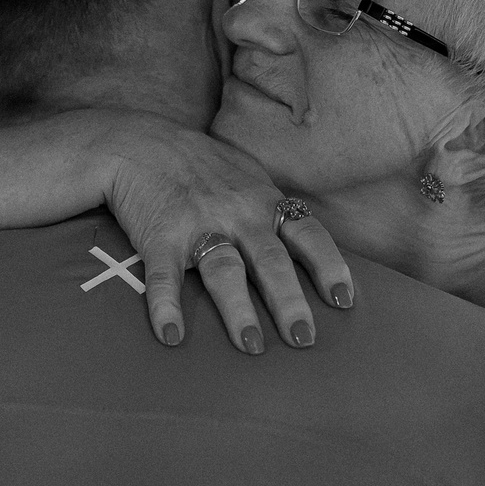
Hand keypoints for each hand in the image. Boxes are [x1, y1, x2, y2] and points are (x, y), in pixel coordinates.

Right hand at [90, 114, 353, 352]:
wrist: (141, 140)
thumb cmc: (203, 166)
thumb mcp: (248, 175)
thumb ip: (274, 209)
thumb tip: (307, 250)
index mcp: (263, 201)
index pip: (307, 234)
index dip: (328, 266)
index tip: (343, 300)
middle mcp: (237, 214)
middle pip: (271, 261)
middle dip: (289, 301)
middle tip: (303, 338)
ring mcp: (198, 226)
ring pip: (224, 271)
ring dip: (239, 310)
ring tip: (251, 345)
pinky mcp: (159, 237)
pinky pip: (163, 276)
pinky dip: (166, 306)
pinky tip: (171, 334)